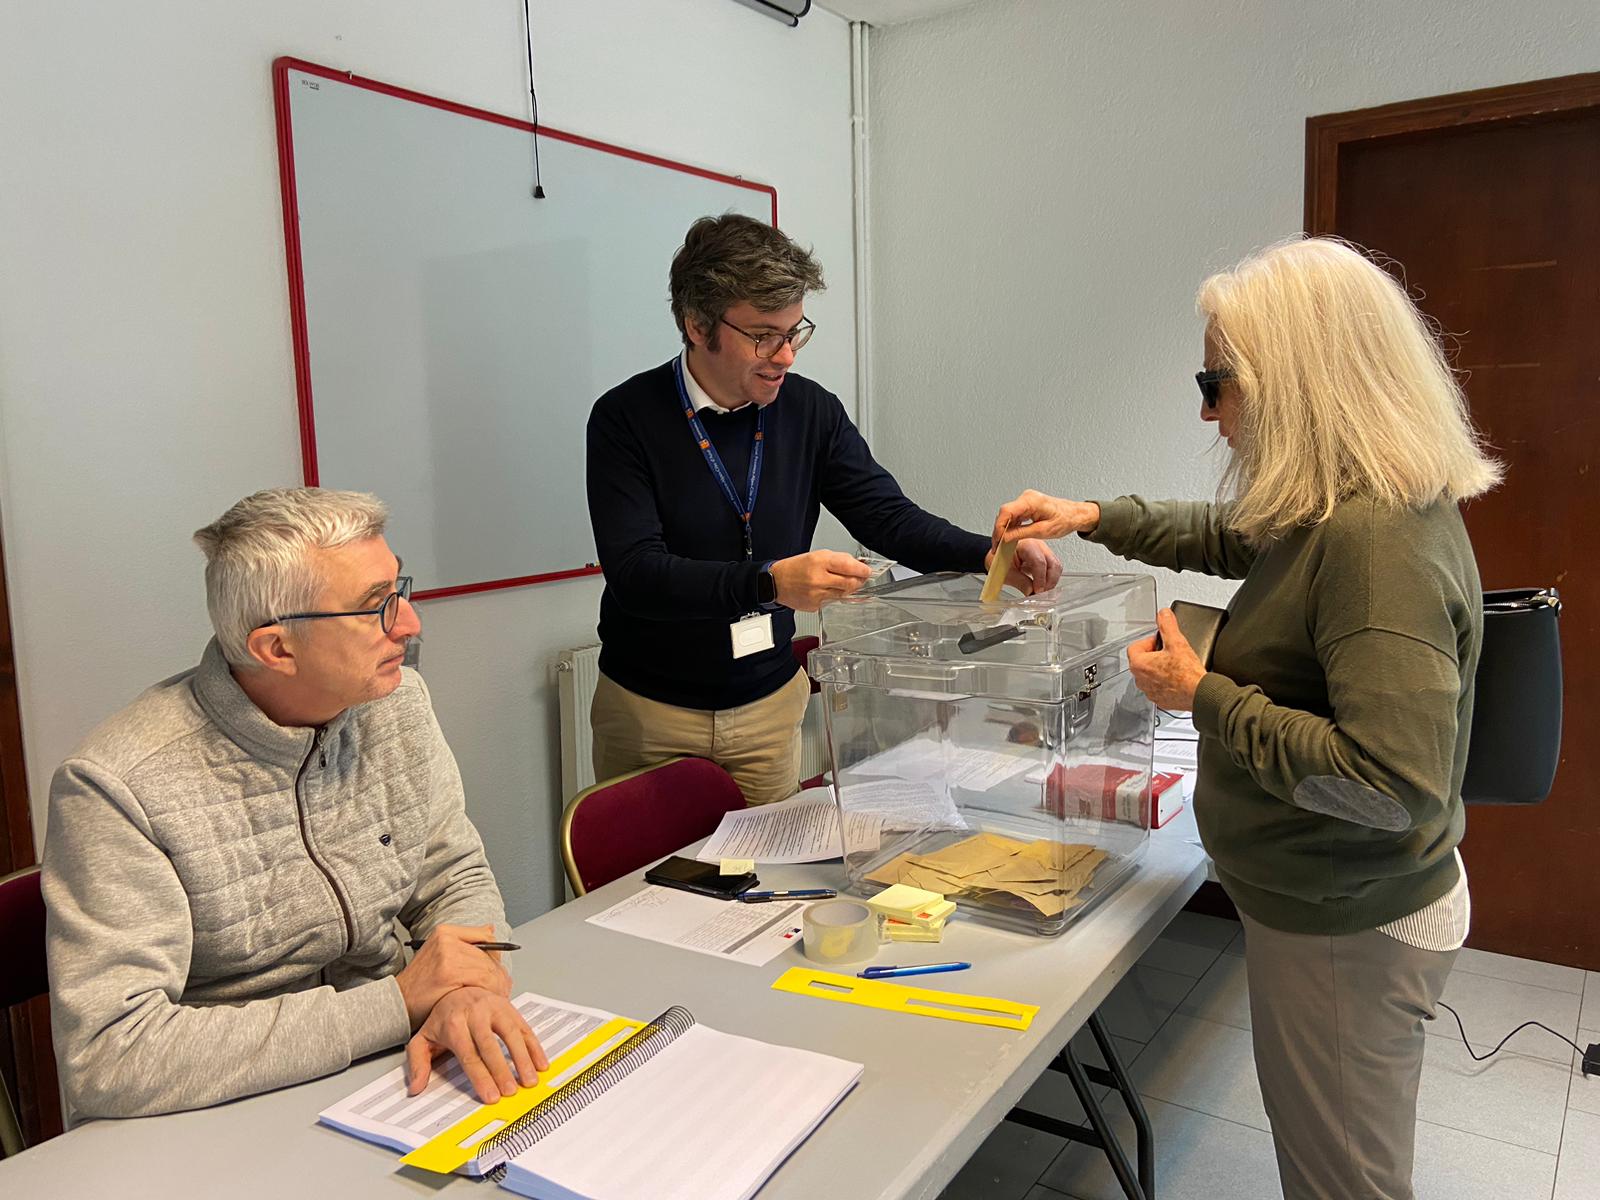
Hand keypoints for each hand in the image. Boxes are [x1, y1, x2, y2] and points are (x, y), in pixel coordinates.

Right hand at [395, 924, 511, 1030]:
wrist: (398, 1000)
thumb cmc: (420, 981)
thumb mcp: (439, 952)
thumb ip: (466, 940)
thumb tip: (492, 930)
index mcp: (445, 932)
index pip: (487, 939)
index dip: (497, 959)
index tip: (499, 972)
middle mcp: (446, 940)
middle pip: (488, 958)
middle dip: (499, 976)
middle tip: (504, 989)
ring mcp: (447, 956)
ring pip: (486, 970)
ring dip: (496, 986)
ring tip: (496, 996)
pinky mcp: (448, 974)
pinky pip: (479, 982)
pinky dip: (486, 993)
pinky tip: (484, 1000)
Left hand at [404, 986, 549, 1103]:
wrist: (459, 989)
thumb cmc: (444, 1019)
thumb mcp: (423, 1039)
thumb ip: (418, 1063)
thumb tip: (416, 1087)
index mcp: (453, 1023)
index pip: (468, 1054)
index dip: (480, 1076)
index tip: (490, 1095)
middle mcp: (475, 1013)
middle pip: (490, 1045)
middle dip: (502, 1070)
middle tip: (511, 1091)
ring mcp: (495, 1008)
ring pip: (511, 1033)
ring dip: (523, 1058)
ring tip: (529, 1080)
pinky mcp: (510, 1008)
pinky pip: (524, 1028)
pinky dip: (534, 1046)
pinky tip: (540, 1063)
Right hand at [769, 550, 871, 611]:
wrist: (775, 582)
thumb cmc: (795, 567)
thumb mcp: (816, 555)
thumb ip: (838, 559)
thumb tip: (856, 564)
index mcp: (819, 562)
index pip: (849, 567)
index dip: (862, 570)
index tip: (867, 571)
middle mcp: (819, 579)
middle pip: (850, 583)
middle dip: (859, 581)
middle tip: (860, 578)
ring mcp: (817, 594)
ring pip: (843, 594)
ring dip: (847, 589)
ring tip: (842, 583)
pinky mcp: (815, 606)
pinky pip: (832, 601)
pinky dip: (833, 596)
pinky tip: (826, 590)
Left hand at [984, 538, 1061, 595]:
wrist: (996, 555)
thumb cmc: (997, 558)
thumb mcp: (1004, 571)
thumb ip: (1018, 581)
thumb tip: (1031, 591)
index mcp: (1025, 544)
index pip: (1039, 561)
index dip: (1040, 579)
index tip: (1037, 591)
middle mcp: (1037, 545)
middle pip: (1053, 564)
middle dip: (1049, 582)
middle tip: (1040, 594)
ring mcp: (1043, 551)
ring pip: (1056, 567)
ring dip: (1050, 582)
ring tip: (1040, 592)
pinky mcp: (1045, 558)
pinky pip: (1054, 570)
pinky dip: (1049, 580)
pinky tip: (1041, 588)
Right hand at [992, 491, 1100, 543]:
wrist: (1074, 514)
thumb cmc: (1065, 520)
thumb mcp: (1042, 531)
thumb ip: (1021, 533)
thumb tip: (1005, 537)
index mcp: (1031, 501)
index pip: (1006, 512)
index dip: (999, 527)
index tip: (997, 540)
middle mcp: (1027, 497)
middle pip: (1005, 513)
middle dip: (1000, 530)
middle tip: (999, 545)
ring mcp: (1026, 500)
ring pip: (1007, 514)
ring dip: (1005, 528)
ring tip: (1005, 542)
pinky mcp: (1026, 504)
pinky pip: (1014, 514)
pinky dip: (1011, 525)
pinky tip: (1011, 535)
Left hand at [1127, 609, 1206, 711]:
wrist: (1200, 694)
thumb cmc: (1187, 674)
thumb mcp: (1177, 642)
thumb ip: (1167, 625)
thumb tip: (1163, 614)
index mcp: (1139, 664)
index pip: (1135, 647)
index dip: (1149, 641)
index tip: (1161, 642)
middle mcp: (1140, 680)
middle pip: (1142, 661)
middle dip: (1154, 654)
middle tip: (1169, 652)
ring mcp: (1149, 691)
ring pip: (1149, 675)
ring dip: (1159, 669)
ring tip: (1174, 665)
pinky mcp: (1160, 700)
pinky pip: (1158, 687)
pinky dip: (1165, 682)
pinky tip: (1177, 678)